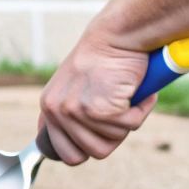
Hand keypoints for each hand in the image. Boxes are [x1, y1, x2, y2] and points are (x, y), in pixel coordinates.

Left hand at [37, 30, 157, 164]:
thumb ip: (70, 116)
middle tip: (119, 111)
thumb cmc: (104, 59)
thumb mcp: (76, 87)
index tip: (102, 134)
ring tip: (126, 97)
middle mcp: (57, 111)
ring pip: (112, 142)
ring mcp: (76, 112)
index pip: (65, 154)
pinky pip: (129, 126)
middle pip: (93, 152)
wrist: (117, 35)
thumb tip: (73, 152)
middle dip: (112, 136)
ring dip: (126, 122)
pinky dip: (140, 110)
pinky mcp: (98, 110)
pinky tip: (137, 92)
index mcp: (49, 107)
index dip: (89, 148)